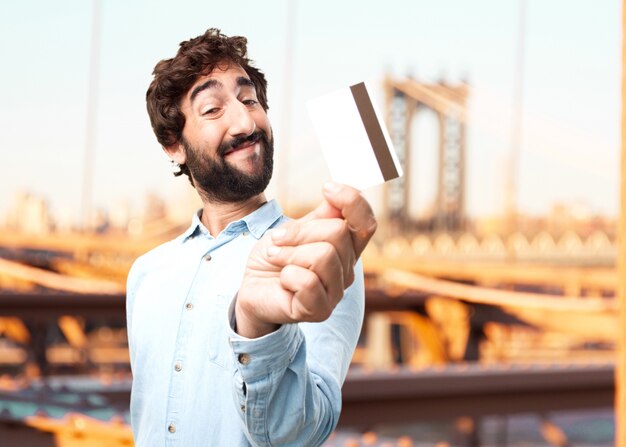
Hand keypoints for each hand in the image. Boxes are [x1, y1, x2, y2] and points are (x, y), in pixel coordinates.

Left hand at [235, 182, 376, 337]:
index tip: (326, 188)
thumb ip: (322, 215)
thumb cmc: (276, 256)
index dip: (352, 200)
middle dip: (300, 231)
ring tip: (277, 258)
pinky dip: (287, 275)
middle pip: (338, 233)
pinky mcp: (319, 311)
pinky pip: (308, 282)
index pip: (366, 222)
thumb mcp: (296, 228)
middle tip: (278, 240)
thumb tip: (339, 190)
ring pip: (324, 256)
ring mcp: (336, 292)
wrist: (253, 286)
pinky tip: (283, 281)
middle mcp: (348, 270)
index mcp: (347, 248)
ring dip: (290, 253)